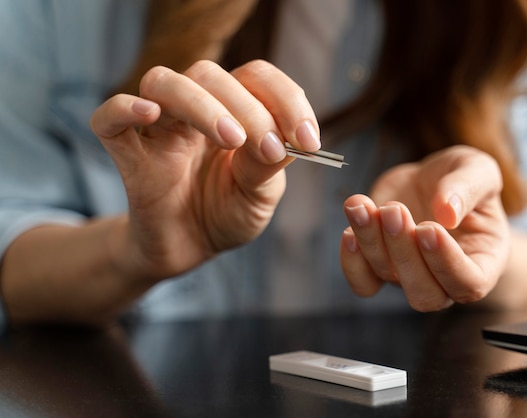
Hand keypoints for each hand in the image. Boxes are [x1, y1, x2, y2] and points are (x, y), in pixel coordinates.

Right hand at [90, 60, 319, 280]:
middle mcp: (194, 110)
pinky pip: (108, 118)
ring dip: (202, 104)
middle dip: (249, 109)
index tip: (309, 140)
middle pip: (209, 74)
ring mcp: (157, 128)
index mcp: (232, 111)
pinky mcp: (127, 153)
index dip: (286, 99)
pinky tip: (149, 114)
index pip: (255, 76)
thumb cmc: (226, 214)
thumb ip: (269, 166)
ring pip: (164, 83)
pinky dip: (124, 108)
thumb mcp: (260, 194)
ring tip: (232, 140)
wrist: (189, 249)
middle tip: (271, 151)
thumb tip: (286, 138)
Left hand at [340, 145, 509, 310]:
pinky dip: (351, 261)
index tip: (429, 228)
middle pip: (424, 294)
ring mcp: (409, 277)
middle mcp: (444, 279)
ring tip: (362, 206)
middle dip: (404, 254)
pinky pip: (362, 282)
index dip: (447, 262)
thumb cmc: (463, 181)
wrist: (430, 181)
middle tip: (395, 211)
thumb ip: (468, 187)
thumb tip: (447, 212)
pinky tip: (351, 228)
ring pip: (387, 277)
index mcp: (482, 262)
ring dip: (371, 242)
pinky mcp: (379, 267)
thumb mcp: (478, 170)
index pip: (469, 283)